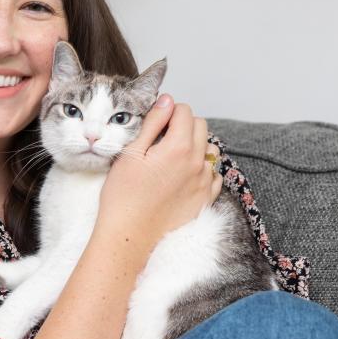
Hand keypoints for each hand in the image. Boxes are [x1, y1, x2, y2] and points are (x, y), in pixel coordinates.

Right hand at [97, 94, 222, 249]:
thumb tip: (167, 100)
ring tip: (172, 157)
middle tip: (161, 138)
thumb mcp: (131, 153)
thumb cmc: (123, 196)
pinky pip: (214, 175)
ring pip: (210, 149)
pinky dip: (203, 169)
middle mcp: (197, 163)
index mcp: (178, 147)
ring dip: (196, 146)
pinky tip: (184, 176)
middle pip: (201, 126)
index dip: (168, 111)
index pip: (185, 111)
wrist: (129, 237)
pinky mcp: (205, 200)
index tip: (156, 122)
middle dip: (183, 124)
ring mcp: (204, 182)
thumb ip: (153, 123)